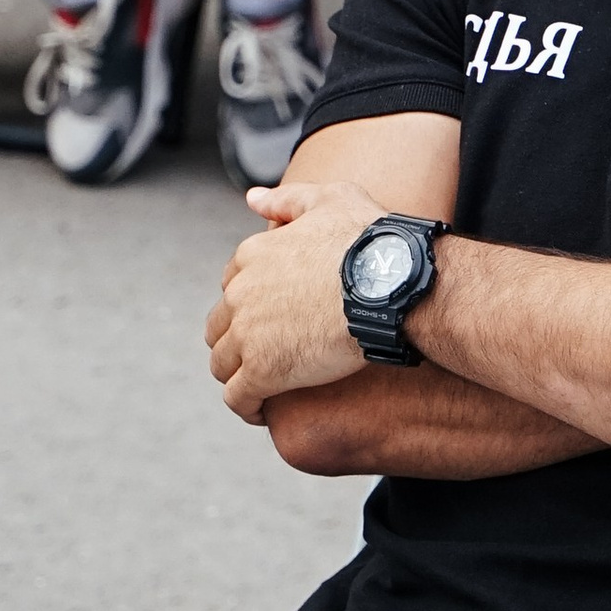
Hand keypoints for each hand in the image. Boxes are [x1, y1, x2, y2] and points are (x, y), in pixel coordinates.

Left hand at [205, 172, 384, 417]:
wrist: (390, 285)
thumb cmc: (370, 242)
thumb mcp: (331, 199)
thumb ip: (288, 200)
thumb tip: (252, 199)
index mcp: (252, 256)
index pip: (233, 286)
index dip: (252, 304)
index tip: (274, 317)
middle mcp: (240, 294)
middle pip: (220, 326)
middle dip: (238, 340)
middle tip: (268, 354)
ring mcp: (248, 334)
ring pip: (223, 363)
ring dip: (239, 374)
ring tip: (264, 387)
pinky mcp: (263, 372)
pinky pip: (238, 398)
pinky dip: (246, 407)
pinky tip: (263, 411)